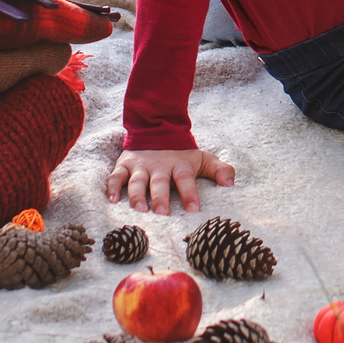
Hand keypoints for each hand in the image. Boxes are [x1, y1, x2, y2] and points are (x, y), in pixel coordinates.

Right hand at [106, 146, 235, 214]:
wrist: (156, 129)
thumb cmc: (181, 153)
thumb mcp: (202, 159)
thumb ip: (219, 170)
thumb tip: (231, 185)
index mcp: (179, 164)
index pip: (186, 179)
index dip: (190, 193)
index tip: (193, 209)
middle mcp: (159, 165)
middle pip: (160, 182)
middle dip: (161, 197)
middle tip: (163, 213)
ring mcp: (140, 166)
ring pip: (137, 181)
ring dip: (137, 196)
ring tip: (140, 210)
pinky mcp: (124, 165)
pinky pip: (115, 176)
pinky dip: (112, 187)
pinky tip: (112, 200)